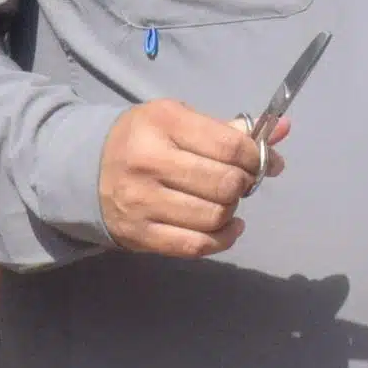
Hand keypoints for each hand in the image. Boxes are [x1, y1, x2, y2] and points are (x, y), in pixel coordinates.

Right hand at [99, 99, 266, 257]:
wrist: (84, 170)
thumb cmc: (144, 140)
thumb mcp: (180, 121)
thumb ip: (231, 129)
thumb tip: (284, 128)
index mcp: (163, 124)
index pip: (230, 146)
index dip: (257, 157)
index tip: (261, 161)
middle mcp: (149, 162)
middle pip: (226, 184)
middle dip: (244, 184)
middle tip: (240, 182)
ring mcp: (142, 201)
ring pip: (214, 216)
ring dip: (231, 211)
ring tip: (225, 201)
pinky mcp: (139, 234)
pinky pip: (196, 245)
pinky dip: (223, 239)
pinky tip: (228, 227)